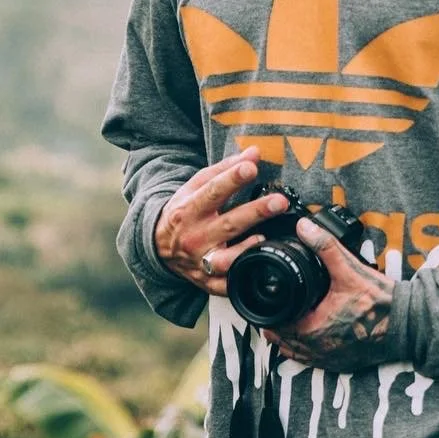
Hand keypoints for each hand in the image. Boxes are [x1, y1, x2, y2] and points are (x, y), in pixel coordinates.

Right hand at [154, 147, 291, 295]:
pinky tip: (257, 264)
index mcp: (189, 209)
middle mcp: (195, 236)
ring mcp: (200, 262)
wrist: (159, 247)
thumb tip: (254, 153)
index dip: (232, 179)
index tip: (251, 167)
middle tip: (279, 201)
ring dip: (248, 249)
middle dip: (255, 212)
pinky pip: (227, 284)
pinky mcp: (207, 282)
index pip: (212, 191)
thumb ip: (224, 170)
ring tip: (266, 237)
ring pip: (227, 258)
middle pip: (228, 224)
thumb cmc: (184, 212)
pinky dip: (241, 277)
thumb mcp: (195, 188)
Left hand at [268, 216, 396, 369]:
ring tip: (287, 320)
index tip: (265, 301)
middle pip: (283, 342)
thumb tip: (303, 227)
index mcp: (315, 329)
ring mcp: (331, 360)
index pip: (276, 327)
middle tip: (274, 307)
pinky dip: (307, 350)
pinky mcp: (342, 364)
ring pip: (297, 354)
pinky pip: (314, 361)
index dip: (267, 315)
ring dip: (290, 339)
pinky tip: (309, 335)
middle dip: (277, 325)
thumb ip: (324, 246)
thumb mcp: (349, 269)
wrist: (408, 325)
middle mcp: (320, 350)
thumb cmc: (380, 301)